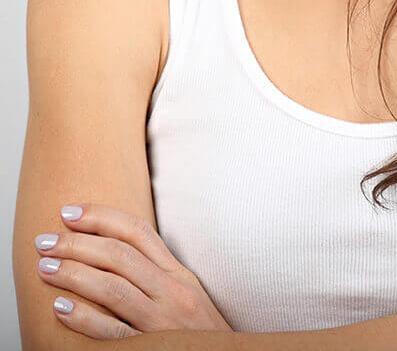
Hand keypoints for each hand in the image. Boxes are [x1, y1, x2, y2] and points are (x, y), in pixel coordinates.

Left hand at [34, 202, 233, 339]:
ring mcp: (162, 320)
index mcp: (178, 274)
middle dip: (78, 244)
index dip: (101, 217)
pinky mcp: (152, 348)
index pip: (138, 232)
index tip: (70, 212)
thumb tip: (111, 252)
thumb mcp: (186, 294)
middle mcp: (172, 291)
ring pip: (114, 287)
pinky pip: (113, 330)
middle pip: (120, 255)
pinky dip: (84, 317)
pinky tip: (60, 308)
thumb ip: (156, 274)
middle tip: (46, 240)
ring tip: (45, 267)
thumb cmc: (198, 333)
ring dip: (74, 274)